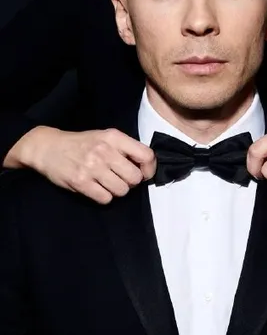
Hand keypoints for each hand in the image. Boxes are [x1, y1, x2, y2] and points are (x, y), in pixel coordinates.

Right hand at [5, 126, 155, 203]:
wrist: (48, 147)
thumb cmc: (81, 143)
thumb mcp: (104, 136)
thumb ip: (125, 148)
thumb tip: (145, 167)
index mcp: (113, 137)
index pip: (146, 155)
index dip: (149, 169)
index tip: (143, 173)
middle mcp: (104, 151)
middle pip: (135, 178)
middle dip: (130, 182)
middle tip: (120, 178)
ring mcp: (92, 167)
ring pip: (122, 190)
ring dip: (117, 190)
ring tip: (107, 183)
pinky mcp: (81, 182)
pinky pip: (105, 198)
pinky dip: (104, 197)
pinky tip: (97, 188)